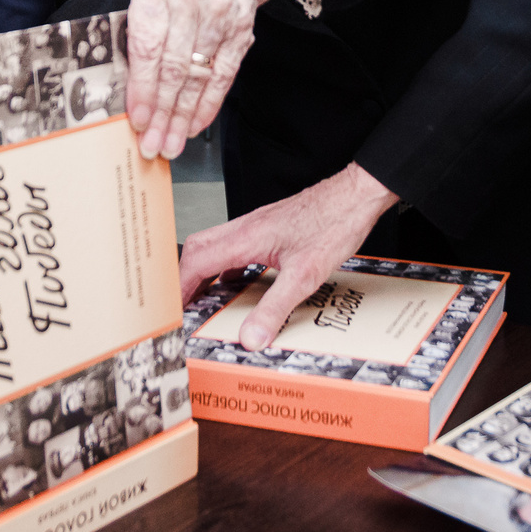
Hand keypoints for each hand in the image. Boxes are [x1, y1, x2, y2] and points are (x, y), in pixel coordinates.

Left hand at [124, 0, 290, 159]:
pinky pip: (223, 75)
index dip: (141, 87)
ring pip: (198, 76)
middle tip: (151, 143)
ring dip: (183, 116)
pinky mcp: (241, 30)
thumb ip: (141, 23)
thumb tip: (126, 82)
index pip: (147, 45)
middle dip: (161, 112)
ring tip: (170, 143)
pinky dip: (208, 104)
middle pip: (173, 67)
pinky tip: (195, 125)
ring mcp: (219, 14)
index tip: (137, 117)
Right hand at [176, 164, 397, 349]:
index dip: (180, 289)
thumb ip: (274, 307)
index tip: (174, 310)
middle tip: (184, 304)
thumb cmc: (334, 223)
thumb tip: (250, 336)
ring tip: (206, 297)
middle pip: (197, 249)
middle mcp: (245, 227)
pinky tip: (240, 280)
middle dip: (185, 277)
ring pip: (215, 244)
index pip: (196, 262)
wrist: (356, 194)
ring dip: (204, 269)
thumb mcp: (305, 275)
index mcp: (246, 238)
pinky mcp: (269, 226)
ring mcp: (257, 224)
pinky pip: (235, 244)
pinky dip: (227, 264)